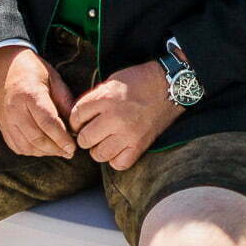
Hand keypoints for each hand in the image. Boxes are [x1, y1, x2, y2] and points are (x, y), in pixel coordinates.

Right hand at [0, 44, 76, 156]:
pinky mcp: (2, 126)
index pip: (48, 123)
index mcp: (30, 95)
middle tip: (69, 152)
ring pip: (26, 146)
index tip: (73, 147)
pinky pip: (16, 146)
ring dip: (44, 152)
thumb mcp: (53, 78)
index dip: (62, 139)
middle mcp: (15, 110)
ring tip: (58, 150)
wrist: (3, 65)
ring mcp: (6, 120)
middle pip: (37, 138)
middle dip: (55, 149)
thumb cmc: (32, 69)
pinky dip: (31, 151)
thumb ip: (64, 101)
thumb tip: (75, 125)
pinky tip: (42, 148)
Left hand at [69, 62, 183, 170]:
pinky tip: (119, 148)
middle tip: (93, 132)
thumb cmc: (140, 81)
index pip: (76, 116)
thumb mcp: (112, 81)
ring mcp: (128, 134)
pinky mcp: (140, 145)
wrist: (170, 86)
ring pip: (98, 154)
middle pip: (84, 139)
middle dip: (86, 136)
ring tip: (106, 140)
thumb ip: (95, 99)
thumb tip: (79, 118)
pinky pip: (118, 163)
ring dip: (99, 149)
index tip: (81, 122)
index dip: (76, 121)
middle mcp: (114, 117)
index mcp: (106, 98)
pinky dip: (116, 158)